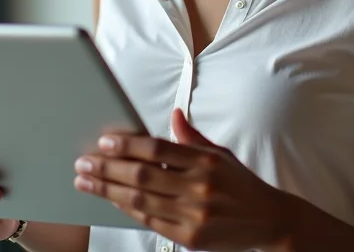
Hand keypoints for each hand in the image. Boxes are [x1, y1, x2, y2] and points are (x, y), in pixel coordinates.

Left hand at [73, 109, 288, 250]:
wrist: (270, 221)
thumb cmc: (241, 184)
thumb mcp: (220, 153)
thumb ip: (191, 137)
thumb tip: (173, 114)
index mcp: (205, 161)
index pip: (157, 149)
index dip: (127, 144)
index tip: (104, 140)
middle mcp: (199, 187)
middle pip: (143, 176)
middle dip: (107, 168)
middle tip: (82, 162)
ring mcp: (194, 215)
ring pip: (140, 200)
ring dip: (107, 190)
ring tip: (86, 181)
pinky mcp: (190, 238)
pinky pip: (150, 221)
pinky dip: (126, 209)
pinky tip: (110, 199)